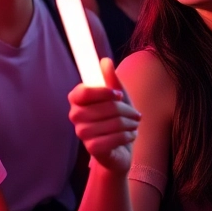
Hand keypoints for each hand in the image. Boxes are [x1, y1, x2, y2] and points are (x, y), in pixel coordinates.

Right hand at [67, 58, 139, 173]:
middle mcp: (75, 115)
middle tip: (136, 114)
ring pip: (111, 124)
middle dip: (126, 110)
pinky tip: (131, 135)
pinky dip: (127, 136)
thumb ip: (110, 79)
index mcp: (77, 99)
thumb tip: (105, 61)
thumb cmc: (116, 120)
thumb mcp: (117, 98)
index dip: (103, 92)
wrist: (119, 149)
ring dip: (129, 124)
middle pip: (104, 108)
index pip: (84, 92)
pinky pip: (113, 139)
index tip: (119, 95)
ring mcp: (81, 133)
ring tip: (134, 125)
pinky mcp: (91, 148)